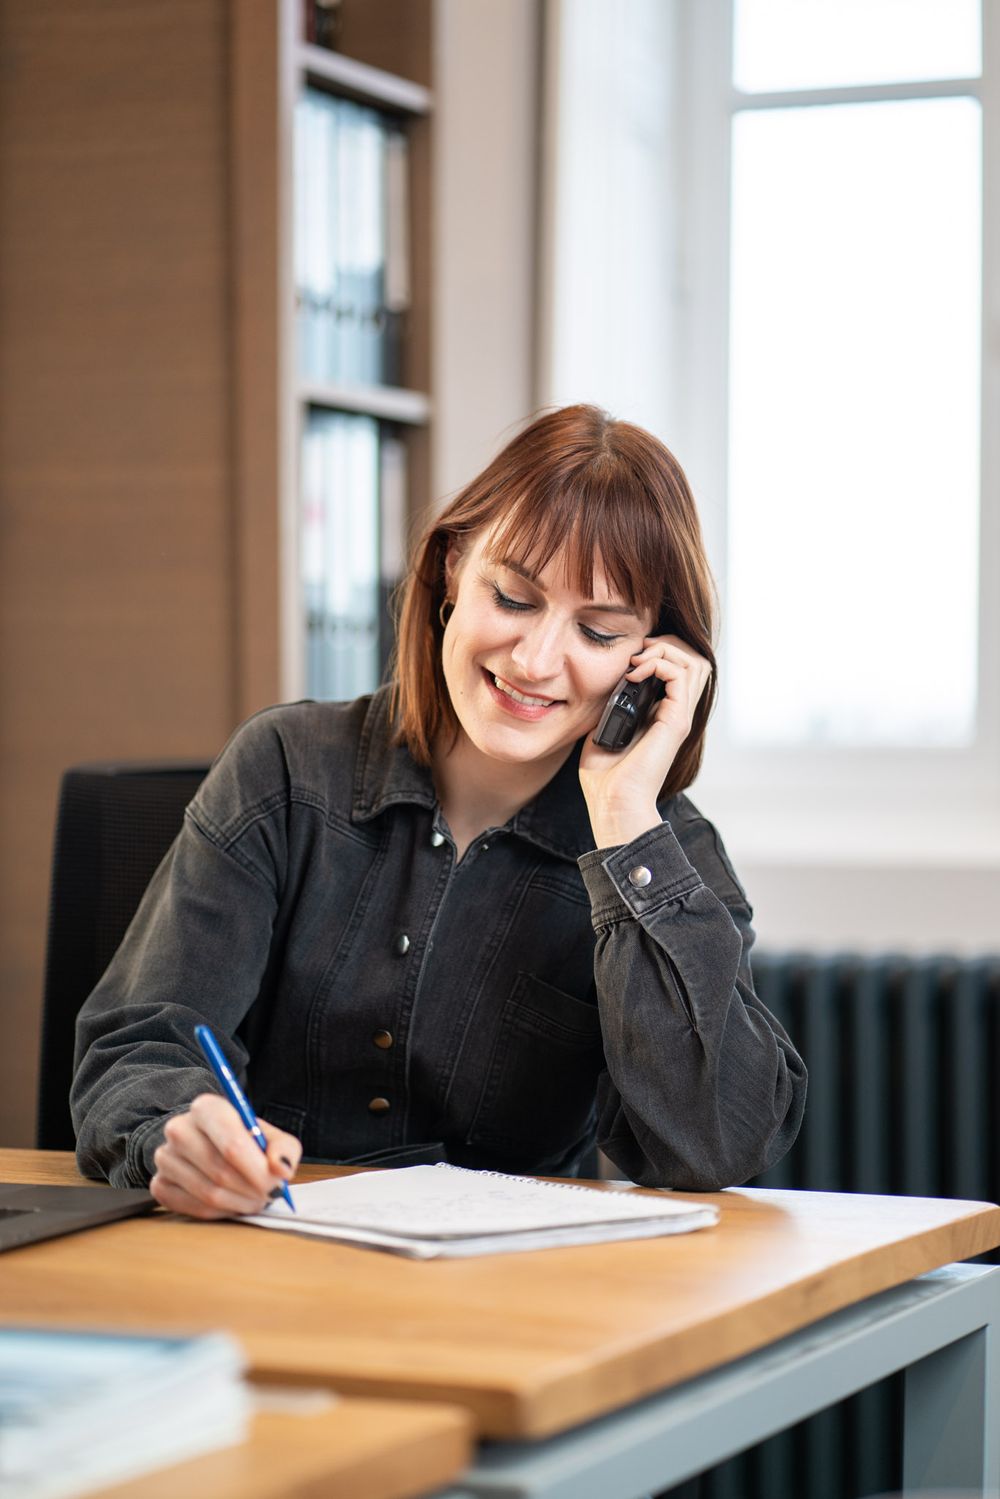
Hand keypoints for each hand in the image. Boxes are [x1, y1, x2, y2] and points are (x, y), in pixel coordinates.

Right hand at [150, 1093, 301, 1220]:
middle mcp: (179, 1129)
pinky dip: (220, 1212)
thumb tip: (282, 1170)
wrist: (210, 1145)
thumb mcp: (270, 1136)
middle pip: (220, 1171)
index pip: (232, 1144)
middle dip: (251, 1190)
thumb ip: (284, 1149)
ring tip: (254, 1200)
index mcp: (207, 1108)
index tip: (275, 1183)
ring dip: (239, 1203)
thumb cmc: (245, 1139)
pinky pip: (193, 1209)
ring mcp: (165, 1158)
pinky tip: (232, 1204)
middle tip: (268, 1195)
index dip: (257, 1170)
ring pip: (208, 1193)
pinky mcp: (159, 1184)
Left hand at [579, 635, 712, 847]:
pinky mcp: (676, 721)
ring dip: (664, 650)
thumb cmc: (605, 776)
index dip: (658, 652)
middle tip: (637, 653)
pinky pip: (682, 675)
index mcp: (663, 714)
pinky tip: (635, 673)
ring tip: (637, 661)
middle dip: (666, 644)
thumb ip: (610, 706)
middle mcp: (677, 713)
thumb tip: (603, 683)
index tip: (628, 659)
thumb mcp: (604, 728)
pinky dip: (659, 663)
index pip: (679, 668)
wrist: (612, 802)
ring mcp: (680, 716)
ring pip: (695, 661)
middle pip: (695, 659)